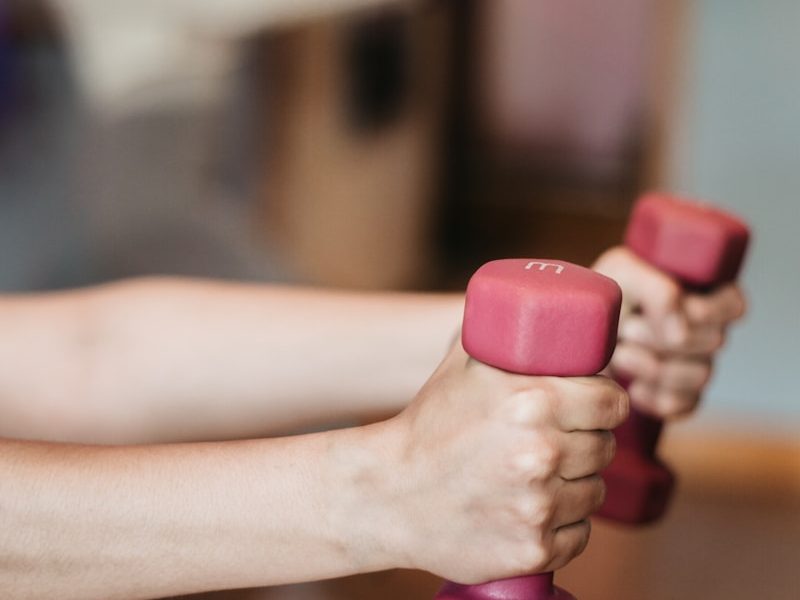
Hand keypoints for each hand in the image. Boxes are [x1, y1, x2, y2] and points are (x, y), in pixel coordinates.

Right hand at [381, 342, 626, 583]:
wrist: (387, 493)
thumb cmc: (428, 424)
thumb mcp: (464, 366)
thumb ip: (508, 338)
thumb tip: (547, 315)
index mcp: (533, 402)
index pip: (613, 403)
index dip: (605, 404)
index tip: (593, 408)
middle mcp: (542, 454)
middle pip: (605, 447)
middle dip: (586, 442)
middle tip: (556, 441)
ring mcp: (538, 507)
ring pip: (594, 492)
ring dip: (575, 484)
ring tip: (538, 476)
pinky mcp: (533, 550)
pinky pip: (579, 534)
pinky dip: (562, 524)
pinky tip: (531, 509)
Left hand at [593, 247, 746, 418]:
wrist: (573, 336)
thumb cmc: (603, 297)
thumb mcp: (622, 273)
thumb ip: (657, 290)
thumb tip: (681, 333)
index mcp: (700, 293)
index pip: (733, 305)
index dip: (707, 311)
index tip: (671, 308)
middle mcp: (705, 331)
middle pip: (714, 341)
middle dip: (662, 336)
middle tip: (627, 329)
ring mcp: (694, 366)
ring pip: (699, 376)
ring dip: (652, 366)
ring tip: (620, 354)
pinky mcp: (678, 397)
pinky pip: (682, 405)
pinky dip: (652, 397)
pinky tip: (630, 386)